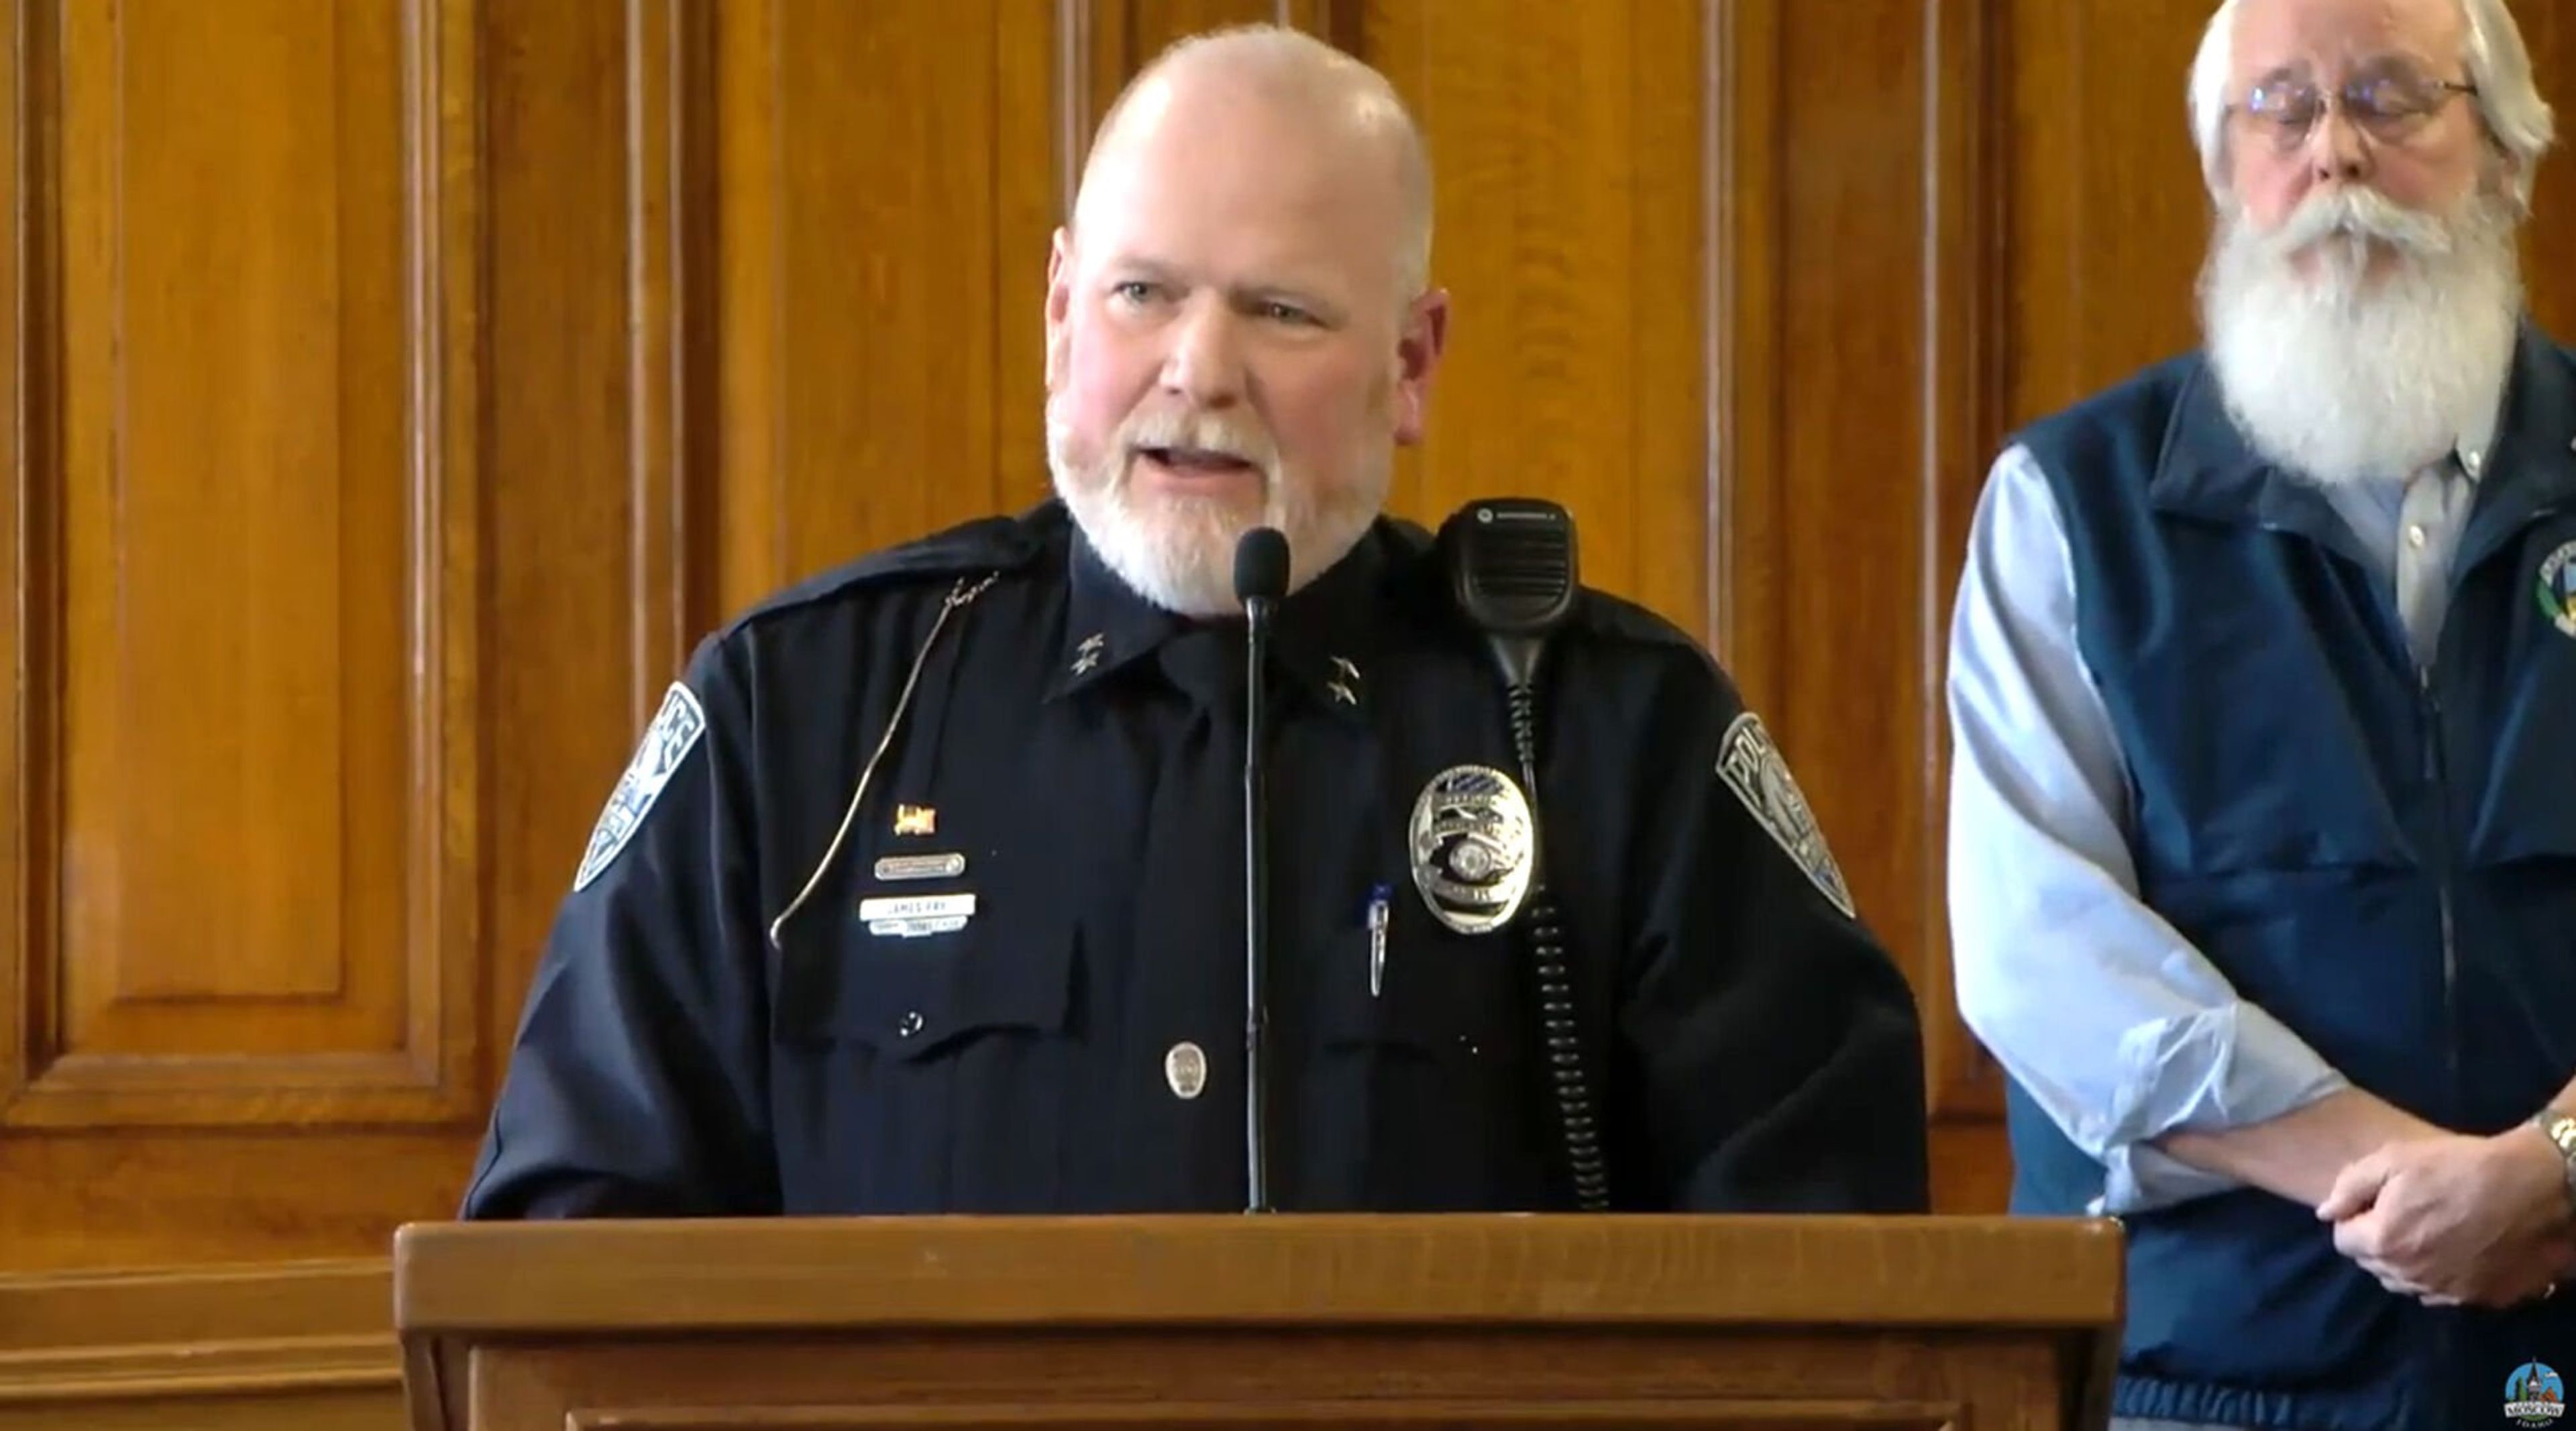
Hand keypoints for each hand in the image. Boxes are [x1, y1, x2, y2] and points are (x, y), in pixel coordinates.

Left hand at [2318, 1130, 2573, 1307]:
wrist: (2532, 1186)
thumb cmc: (2459, 1166)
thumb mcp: (2394, 1159)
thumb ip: (2350, 1186)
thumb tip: (2326, 1213)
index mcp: (2384, 1242)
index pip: (2344, 1241)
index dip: (2355, 1219)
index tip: (2375, 1203)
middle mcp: (2411, 1276)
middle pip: (2373, 1265)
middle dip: (2377, 1241)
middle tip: (2402, 1213)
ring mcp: (2448, 1292)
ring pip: (2406, 1284)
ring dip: (2407, 1262)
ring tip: (2429, 1231)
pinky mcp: (2480, 1298)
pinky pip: (2443, 1293)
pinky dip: (2441, 1276)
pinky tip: (2456, 1250)